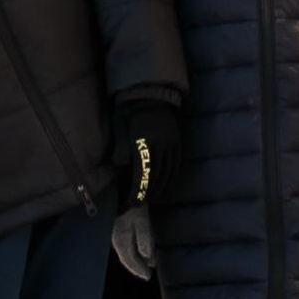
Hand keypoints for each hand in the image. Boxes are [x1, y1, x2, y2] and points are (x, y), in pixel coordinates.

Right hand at [112, 207, 155, 278]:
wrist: (123, 187)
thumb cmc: (134, 205)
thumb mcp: (142, 222)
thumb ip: (144, 241)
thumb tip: (148, 259)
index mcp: (121, 240)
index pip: (129, 260)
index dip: (138, 269)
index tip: (147, 276)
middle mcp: (116, 238)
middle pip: (126, 256)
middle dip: (137, 265)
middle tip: (146, 272)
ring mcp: (116, 231)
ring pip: (125, 249)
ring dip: (135, 257)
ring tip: (144, 261)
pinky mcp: (118, 224)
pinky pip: (125, 241)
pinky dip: (133, 248)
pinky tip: (139, 247)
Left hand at [114, 98, 183, 212]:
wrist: (149, 94)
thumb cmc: (129, 112)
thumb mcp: (120, 131)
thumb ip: (122, 151)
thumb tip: (121, 169)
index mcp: (144, 144)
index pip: (141, 176)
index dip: (136, 192)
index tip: (129, 203)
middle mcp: (161, 147)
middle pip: (155, 179)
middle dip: (145, 195)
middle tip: (136, 204)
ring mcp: (172, 145)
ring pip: (167, 175)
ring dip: (158, 190)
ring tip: (148, 199)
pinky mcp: (178, 143)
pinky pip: (176, 166)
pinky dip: (170, 179)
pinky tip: (164, 186)